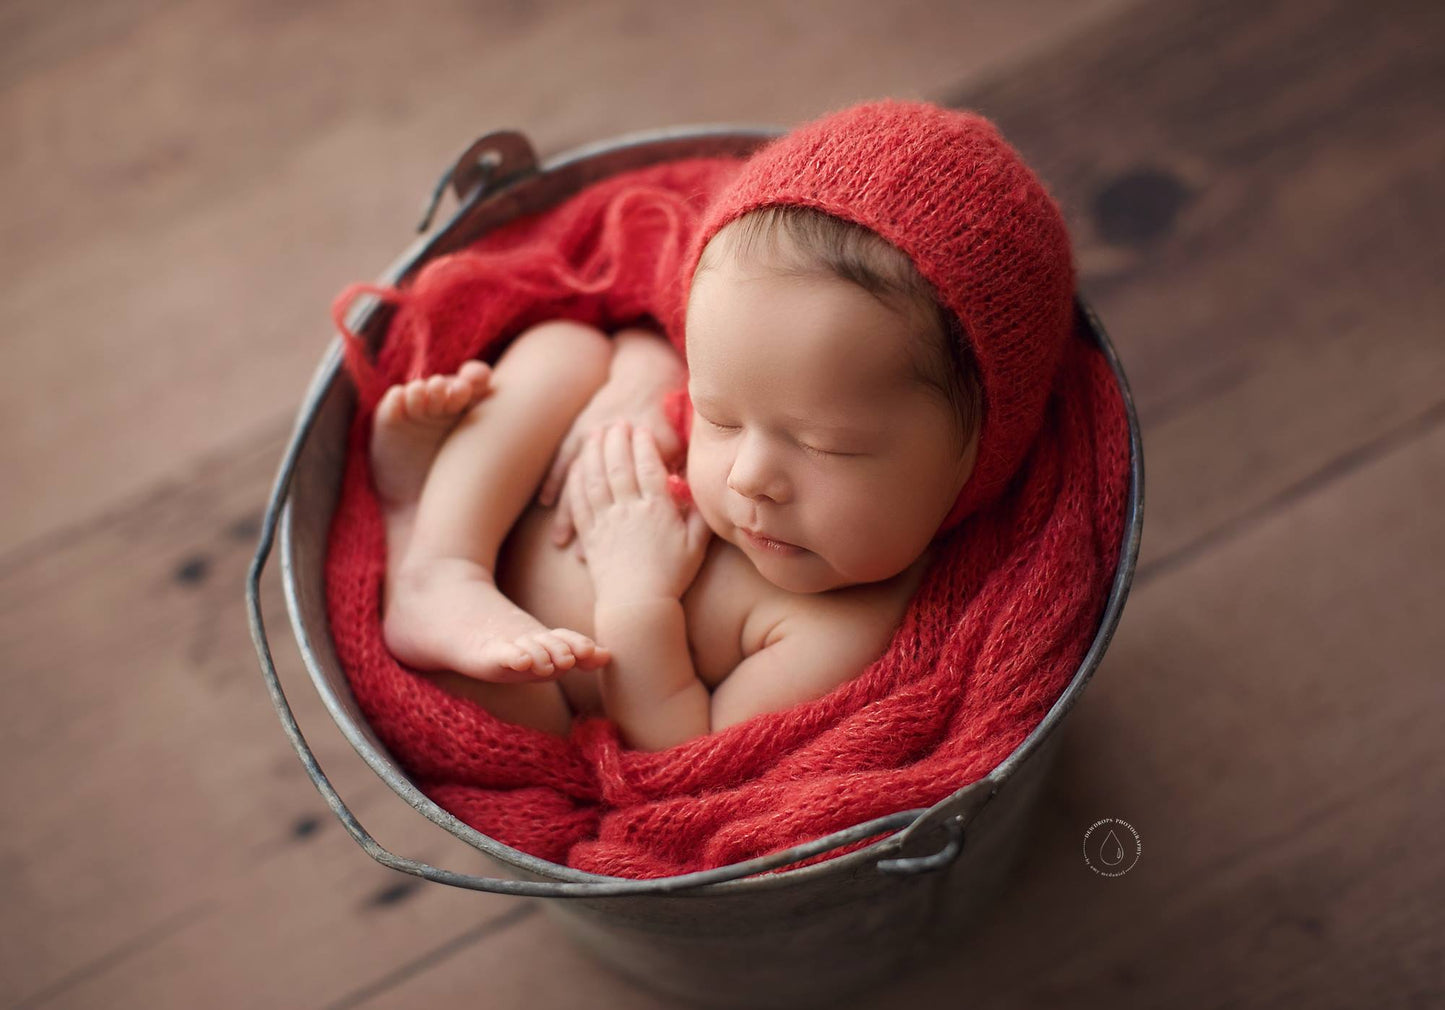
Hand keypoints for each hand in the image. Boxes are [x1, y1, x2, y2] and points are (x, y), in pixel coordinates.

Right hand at [538, 354, 684, 552]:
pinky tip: (547, 502)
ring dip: (570, 510)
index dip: (630, 525)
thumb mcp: (680, 442)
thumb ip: (681, 472)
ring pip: (582, 481)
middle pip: (606, 495)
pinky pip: (564, 461)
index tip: (622, 554)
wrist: (645, 375)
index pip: (640, 495)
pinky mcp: (579, 434)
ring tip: (560, 539)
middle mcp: (618, 451)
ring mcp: (594, 441)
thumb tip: (684, 504)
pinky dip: (557, 481)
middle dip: (593, 528)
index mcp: (648, 454)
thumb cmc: (666, 417)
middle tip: (584, 557)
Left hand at [567, 420, 710, 602]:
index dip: (644, 445)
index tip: (641, 428)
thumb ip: (701, 517)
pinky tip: (578, 467)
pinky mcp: (590, 535)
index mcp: (656, 511)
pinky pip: (579, 501)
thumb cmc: (671, 579)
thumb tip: (704, 494)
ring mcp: (606, 522)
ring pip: (596, 478)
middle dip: (617, 440)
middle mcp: (628, 511)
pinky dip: (577, 480)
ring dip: (594, 453)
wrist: (637, 607)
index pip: (648, 467)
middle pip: (619, 466)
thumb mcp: (695, 546)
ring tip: (596, 434)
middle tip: (617, 422)